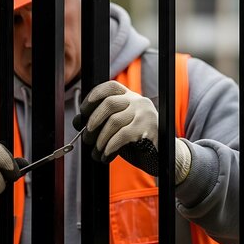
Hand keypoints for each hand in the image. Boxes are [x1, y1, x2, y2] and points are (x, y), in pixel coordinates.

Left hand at [73, 80, 190, 181]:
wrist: (165, 157)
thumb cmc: (137, 141)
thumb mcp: (119, 128)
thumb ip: (102, 122)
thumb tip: (78, 121)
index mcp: (130, 97)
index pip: (111, 87)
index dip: (95, 95)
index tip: (84, 109)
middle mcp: (138, 101)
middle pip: (109, 103)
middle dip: (93, 121)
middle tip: (88, 136)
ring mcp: (144, 114)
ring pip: (114, 121)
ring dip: (100, 139)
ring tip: (97, 151)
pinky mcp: (147, 129)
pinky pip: (122, 135)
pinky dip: (110, 146)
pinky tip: (106, 154)